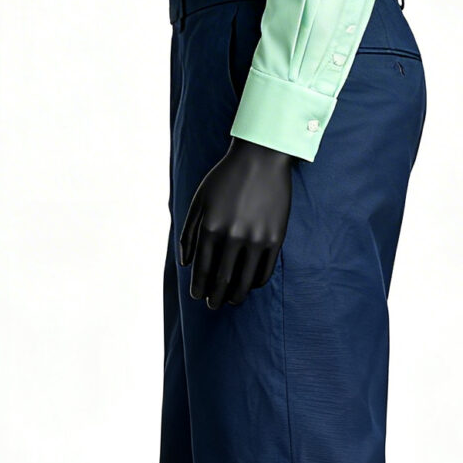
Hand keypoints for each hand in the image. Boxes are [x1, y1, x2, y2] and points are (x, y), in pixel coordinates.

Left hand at [178, 138, 293, 309]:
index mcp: (211, 228)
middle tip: (213, 305)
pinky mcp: (276, 238)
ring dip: (236, 296)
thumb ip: (189, 233)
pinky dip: (256, 282)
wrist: (261, 158)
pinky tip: (250, 284)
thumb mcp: (199, 201)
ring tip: (232, 300)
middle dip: (215, 297)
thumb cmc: (226, 178)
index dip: (199, 287)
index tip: (198, 295)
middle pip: (222, 281)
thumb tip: (186, 264)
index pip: (202, 271)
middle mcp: (233, 237)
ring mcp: (257, 239)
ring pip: (245, 281)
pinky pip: (265, 271)